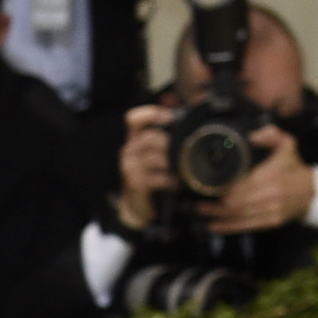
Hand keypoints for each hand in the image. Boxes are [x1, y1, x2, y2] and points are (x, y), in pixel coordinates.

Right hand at [113, 102, 172, 230]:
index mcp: (134, 138)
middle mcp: (129, 150)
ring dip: (173, 162)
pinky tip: (176, 182)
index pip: (134, 119)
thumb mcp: (157, 151)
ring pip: (156, 157)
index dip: (151, 114)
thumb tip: (188, 114)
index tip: (170, 118)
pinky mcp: (135, 183)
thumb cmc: (152, 173)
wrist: (138, 203)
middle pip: (150, 137)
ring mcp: (130, 168)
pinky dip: (171, 180)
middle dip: (170, 143)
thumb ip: (167, 133)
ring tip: (183, 167)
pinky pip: (158, 177)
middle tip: (184, 150)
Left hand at [205, 124, 313, 235]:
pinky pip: (246, 226)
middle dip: (216, 204)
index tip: (208, 186)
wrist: (311, 191)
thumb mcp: (287, 144)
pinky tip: (213, 226)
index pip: (243, 185)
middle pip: (237, 203)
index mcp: (272, 175)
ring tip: (201, 212)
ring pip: (239, 216)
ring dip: (218, 216)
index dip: (225, 188)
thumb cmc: (293, 166)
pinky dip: (228, 227)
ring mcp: (271, 210)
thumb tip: (252, 136)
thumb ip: (271, 135)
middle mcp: (271, 194)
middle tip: (197, 202)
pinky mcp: (271, 222)